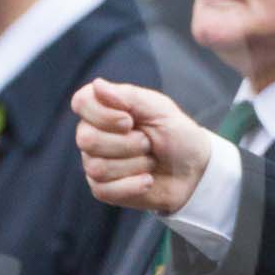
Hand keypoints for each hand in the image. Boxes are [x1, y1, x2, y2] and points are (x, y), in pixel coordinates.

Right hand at [72, 79, 212, 214]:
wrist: (193, 171)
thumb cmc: (176, 135)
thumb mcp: (159, 109)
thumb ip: (128, 96)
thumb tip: (97, 85)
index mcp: (104, 109)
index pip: (81, 103)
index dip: (104, 115)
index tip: (129, 121)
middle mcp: (93, 134)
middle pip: (87, 139)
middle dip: (127, 144)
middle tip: (147, 143)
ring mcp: (94, 162)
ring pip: (97, 167)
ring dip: (135, 165)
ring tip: (149, 161)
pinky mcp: (102, 189)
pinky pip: (104, 189)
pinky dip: (133, 185)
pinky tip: (147, 180)